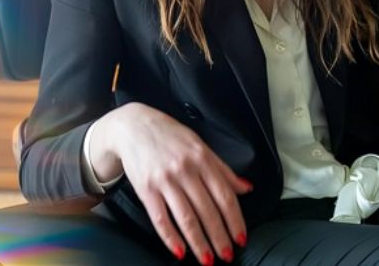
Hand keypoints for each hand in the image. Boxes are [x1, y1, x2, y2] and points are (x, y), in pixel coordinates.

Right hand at [92, 103, 251, 263]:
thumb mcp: (199, 145)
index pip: (224, 196)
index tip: (241, 238)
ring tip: (208, 259)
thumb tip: (245, 188)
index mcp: (202, 159)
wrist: (132, 126)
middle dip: (219, 238)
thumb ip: (223, 169)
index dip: (235, 220)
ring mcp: (164, 181)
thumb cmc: (169, 135)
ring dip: (199, 243)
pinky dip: (171, 237)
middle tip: (227, 255)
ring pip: (186, 218)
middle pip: (207, 211)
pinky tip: (180, 251)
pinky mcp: (146, 189)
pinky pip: (160, 218)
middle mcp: (185, 170)